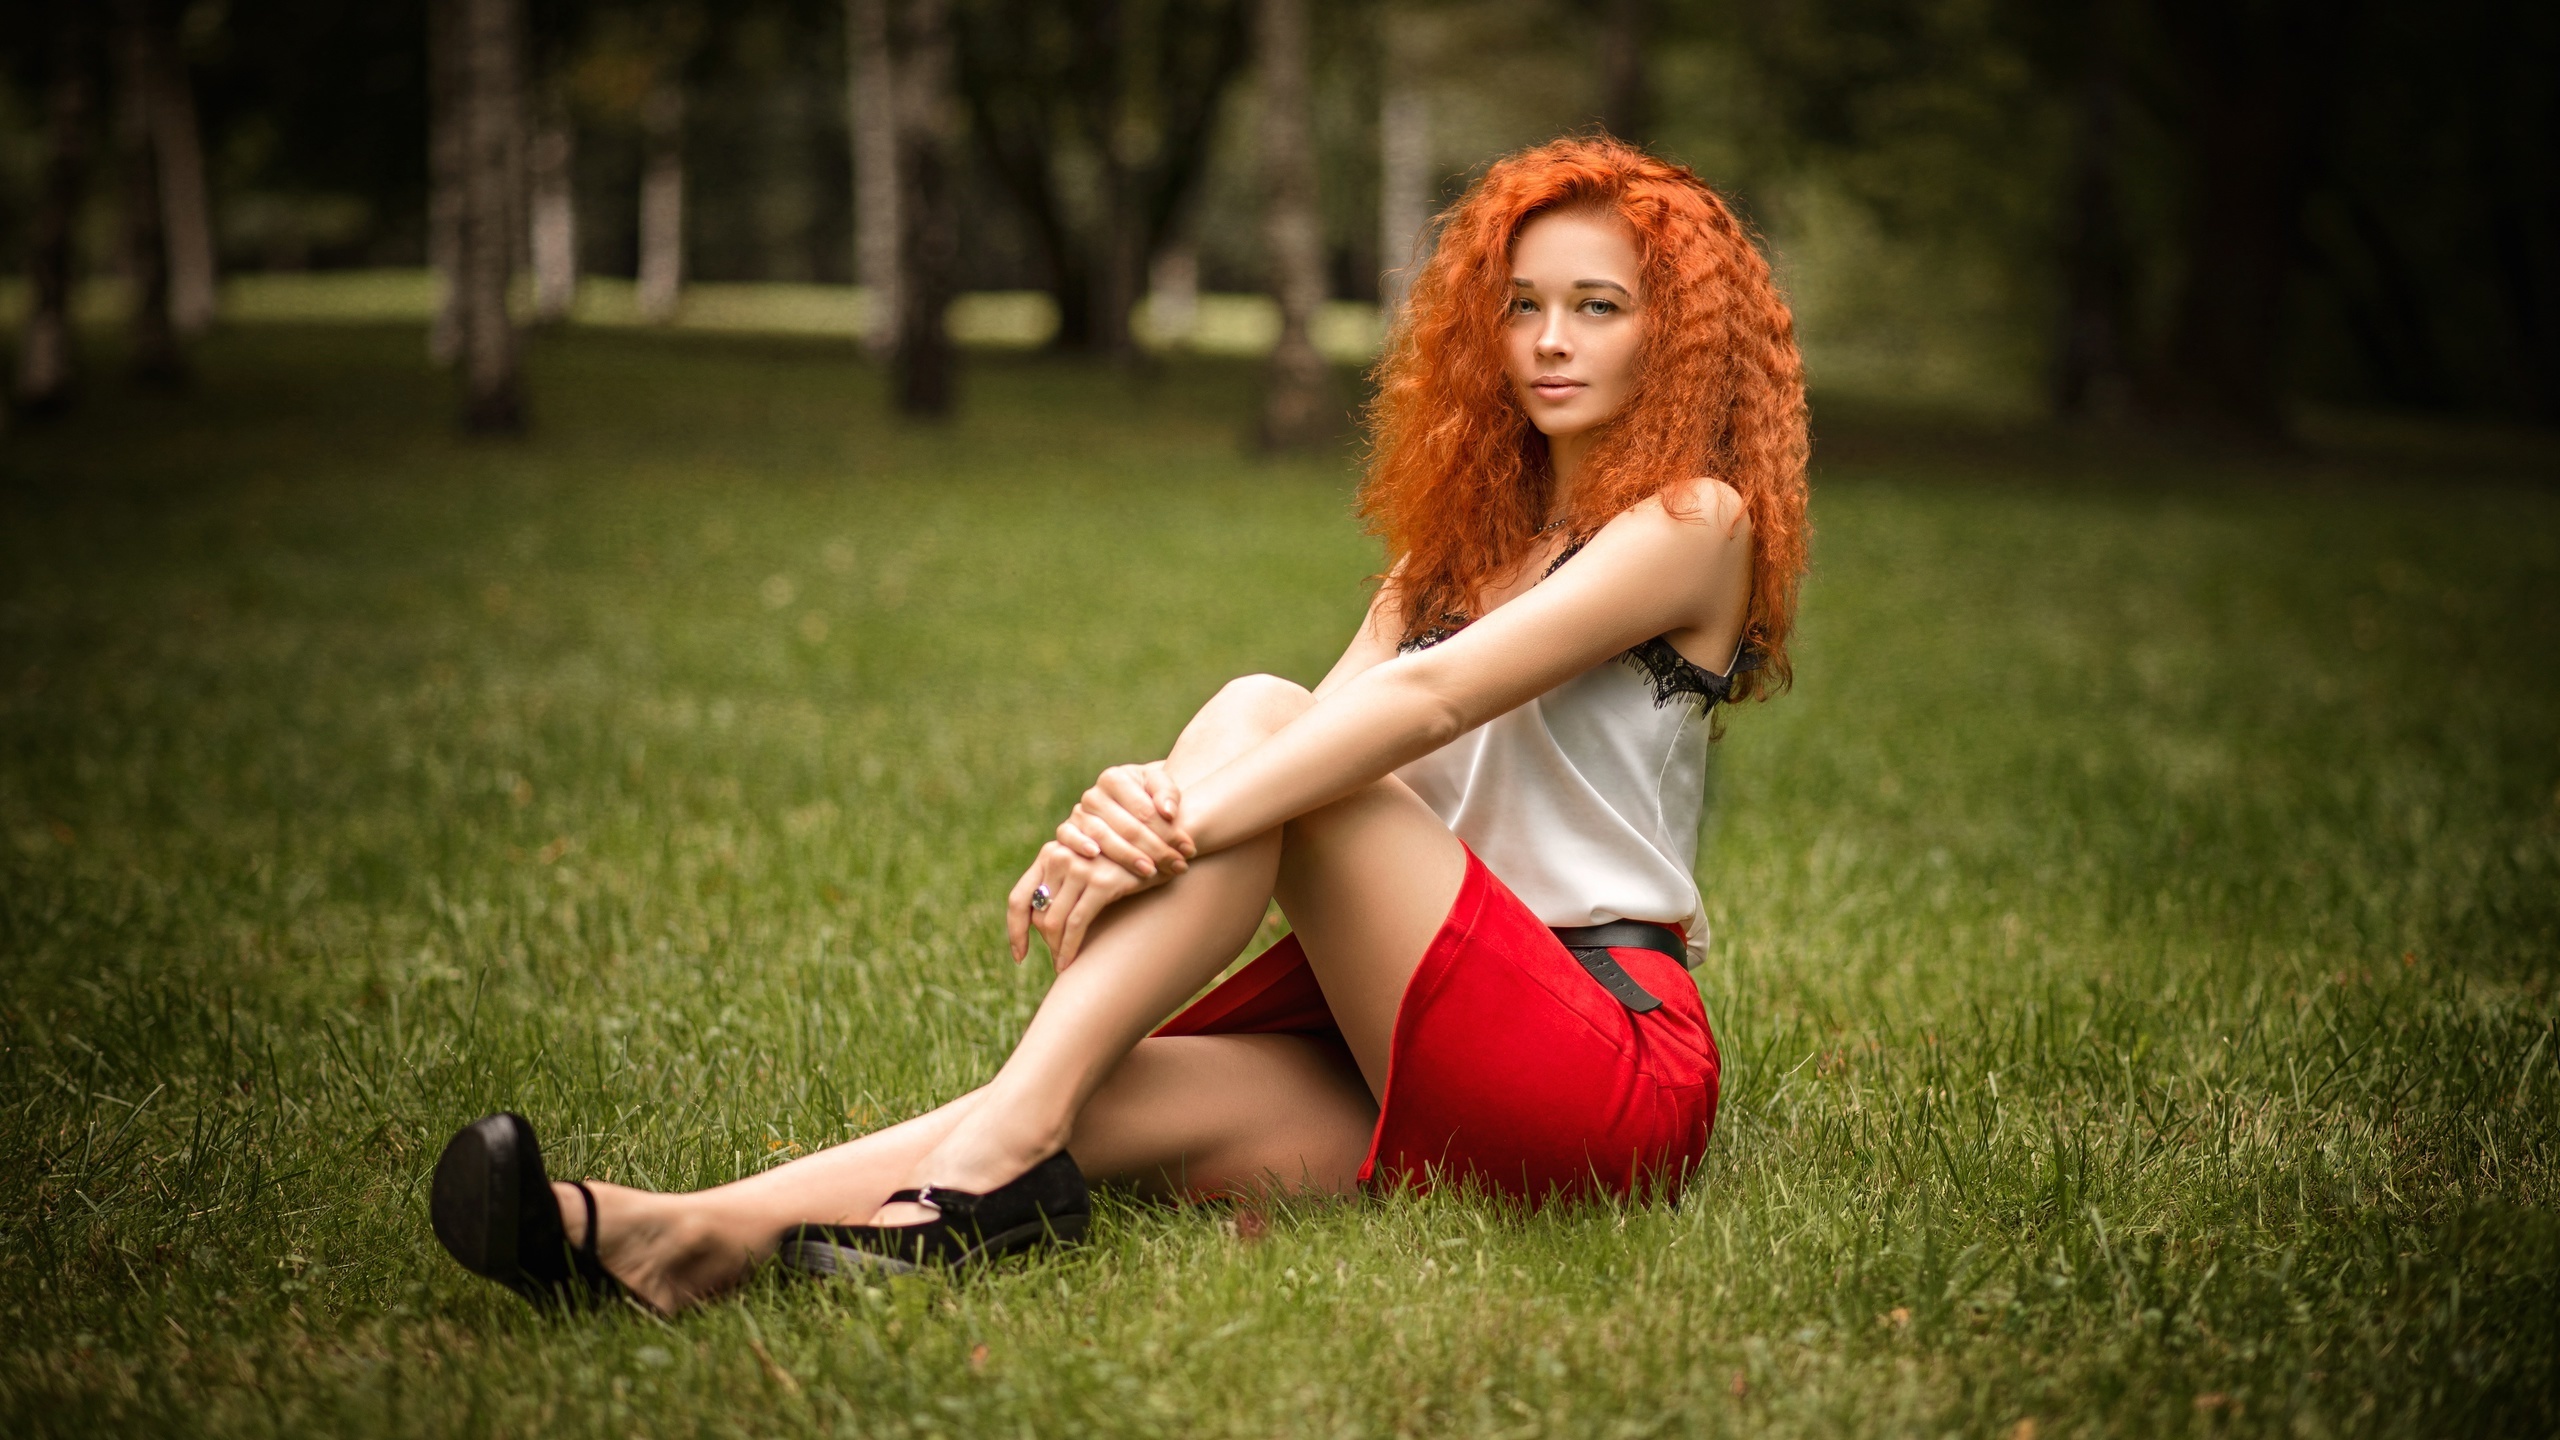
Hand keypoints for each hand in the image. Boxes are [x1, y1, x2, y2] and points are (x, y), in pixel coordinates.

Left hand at [1006, 841, 1162, 969]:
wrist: (1158, 848)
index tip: (1019, 956)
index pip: (1019, 898)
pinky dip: (1069, 948)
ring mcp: (1079, 868)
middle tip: (1058, 959)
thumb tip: (1038, 924)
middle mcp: (1058, 856)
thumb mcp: (1085, 867)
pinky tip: (1069, 963)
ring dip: (1057, 950)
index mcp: (1048, 854)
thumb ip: (1061, 885)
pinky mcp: (1100, 882)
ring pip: (1053, 922)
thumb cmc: (1120, 864)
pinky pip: (1076, 925)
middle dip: (1046, 943)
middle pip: (1038, 915)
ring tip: (1064, 965)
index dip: (1015, 931)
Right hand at [1051, 762, 1193, 881]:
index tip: (1189, 849)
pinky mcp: (1066, 830)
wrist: (1129, 804)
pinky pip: (1067, 837)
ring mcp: (1078, 813)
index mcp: (1115, 778)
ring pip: (1102, 836)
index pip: (1144, 810)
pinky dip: (1079, 844)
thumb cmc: (1149, 797)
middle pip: (1127, 826)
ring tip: (1151, 871)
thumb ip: (1168, 794)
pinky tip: (1095, 855)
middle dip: (1155, 849)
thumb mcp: (1161, 787)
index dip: (1169, 832)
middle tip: (1177, 866)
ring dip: (1128, 857)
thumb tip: (1168, 812)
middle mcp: (1093, 795)